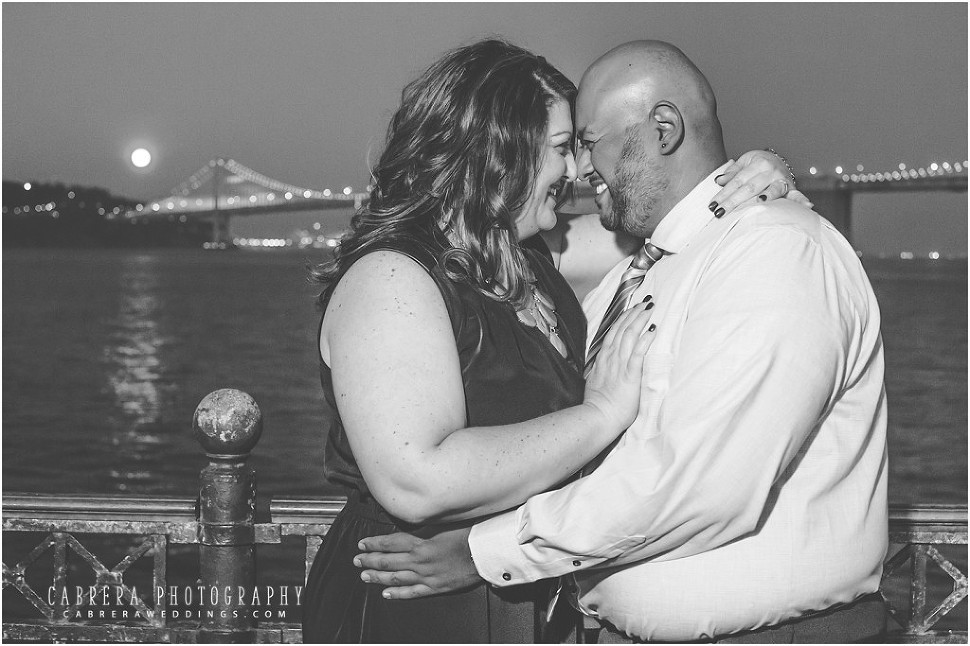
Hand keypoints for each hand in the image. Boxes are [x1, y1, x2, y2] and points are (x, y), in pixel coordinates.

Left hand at [355, 526, 479, 598]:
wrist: (485, 554)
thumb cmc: (469, 535)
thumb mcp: (445, 523)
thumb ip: (426, 525)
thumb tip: (412, 521)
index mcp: (421, 543)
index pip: (390, 543)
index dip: (374, 544)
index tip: (362, 544)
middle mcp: (420, 561)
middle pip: (388, 562)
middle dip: (370, 560)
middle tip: (357, 560)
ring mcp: (426, 576)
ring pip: (395, 578)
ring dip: (378, 577)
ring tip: (364, 576)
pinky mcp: (435, 588)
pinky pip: (412, 593)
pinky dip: (397, 594)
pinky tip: (386, 594)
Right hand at [584, 301, 655, 431]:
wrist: (598, 417)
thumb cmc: (599, 405)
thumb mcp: (597, 381)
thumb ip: (603, 370)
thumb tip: (606, 366)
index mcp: (603, 359)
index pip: (613, 332)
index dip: (623, 319)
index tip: (632, 309)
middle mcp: (611, 358)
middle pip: (622, 329)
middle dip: (634, 313)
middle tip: (645, 303)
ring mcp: (620, 365)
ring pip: (629, 335)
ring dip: (640, 320)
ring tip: (650, 309)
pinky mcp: (630, 374)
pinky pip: (638, 352)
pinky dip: (645, 339)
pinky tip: (652, 329)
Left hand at [710, 150, 812, 215]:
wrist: (776, 160)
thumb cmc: (755, 164)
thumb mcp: (743, 163)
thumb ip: (732, 172)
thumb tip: (717, 181)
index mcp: (758, 164)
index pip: (737, 181)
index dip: (724, 193)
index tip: (712, 205)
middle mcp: (771, 171)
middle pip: (750, 188)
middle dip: (733, 201)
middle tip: (719, 213)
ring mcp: (782, 180)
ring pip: (772, 191)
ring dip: (766, 198)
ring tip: (759, 203)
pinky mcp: (791, 188)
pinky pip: (797, 196)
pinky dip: (802, 201)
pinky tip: (808, 206)